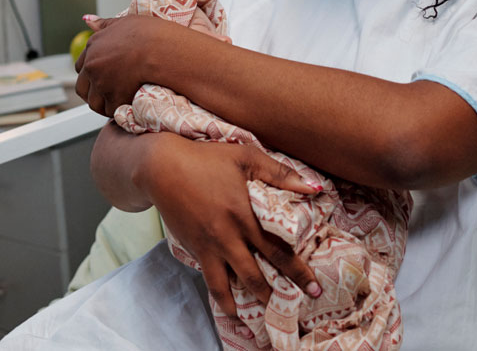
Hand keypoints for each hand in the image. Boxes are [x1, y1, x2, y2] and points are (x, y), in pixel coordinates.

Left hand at [74, 14, 173, 115]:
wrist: (162, 50)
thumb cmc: (149, 34)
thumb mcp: (124, 22)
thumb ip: (104, 24)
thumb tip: (87, 19)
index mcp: (93, 46)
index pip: (81, 66)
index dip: (91, 74)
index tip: (102, 77)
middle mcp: (93, 66)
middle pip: (82, 87)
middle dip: (93, 92)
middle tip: (108, 93)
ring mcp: (101, 84)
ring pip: (94, 102)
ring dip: (104, 104)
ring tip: (118, 101)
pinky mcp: (113, 99)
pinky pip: (111, 110)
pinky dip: (118, 110)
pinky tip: (127, 104)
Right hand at [130, 129, 324, 320]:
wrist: (162, 168)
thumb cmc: (207, 158)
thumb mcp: (247, 158)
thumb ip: (281, 174)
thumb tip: (315, 187)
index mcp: (246, 214)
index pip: (278, 249)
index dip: (297, 270)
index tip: (313, 286)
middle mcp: (228, 236)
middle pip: (257, 273)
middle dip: (279, 293)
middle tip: (297, 308)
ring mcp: (210, 246)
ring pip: (231, 284)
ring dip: (249, 303)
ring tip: (264, 319)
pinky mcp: (195, 250)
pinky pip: (211, 281)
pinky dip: (222, 298)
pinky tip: (232, 310)